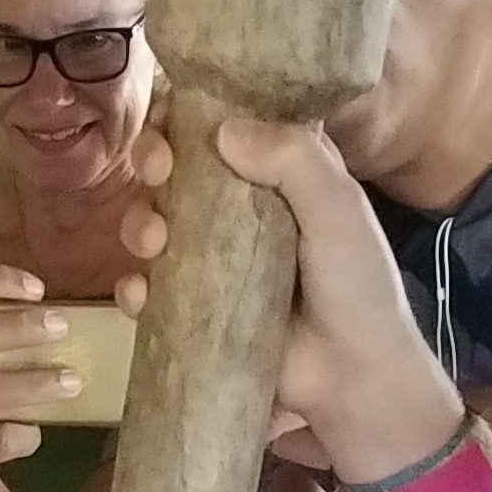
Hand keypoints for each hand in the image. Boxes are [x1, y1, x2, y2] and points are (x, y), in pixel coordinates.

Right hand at [117, 116, 465, 489]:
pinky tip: (141, 293)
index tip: (173, 118)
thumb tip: (223, 130)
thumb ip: (293, 158)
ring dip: (138, 222)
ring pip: (154, 224)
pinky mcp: (195, 310)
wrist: (355, 377)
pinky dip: (134, 288)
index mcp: (278, 173)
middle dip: (153, 161)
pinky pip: (149, 291)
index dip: (188, 115)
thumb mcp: (339, 207)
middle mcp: (239, 209)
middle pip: (176, 169)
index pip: (222, 124)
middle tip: (158, 171)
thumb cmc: (357, 285)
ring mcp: (212, 261)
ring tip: (154, 240)